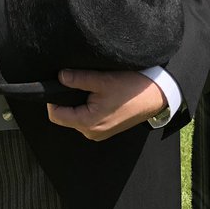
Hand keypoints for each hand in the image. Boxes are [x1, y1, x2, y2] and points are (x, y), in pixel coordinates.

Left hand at [46, 69, 165, 140]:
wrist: (157, 95)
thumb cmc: (132, 88)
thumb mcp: (103, 80)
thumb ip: (79, 79)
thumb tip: (60, 76)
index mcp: (88, 123)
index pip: (56, 115)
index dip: (53, 99)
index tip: (59, 83)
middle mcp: (92, 132)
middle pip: (66, 116)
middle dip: (68, 99)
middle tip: (78, 82)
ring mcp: (100, 132)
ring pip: (77, 116)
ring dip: (79, 102)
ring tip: (91, 88)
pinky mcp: (106, 128)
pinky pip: (89, 118)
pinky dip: (89, 106)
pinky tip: (99, 95)